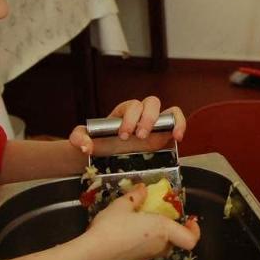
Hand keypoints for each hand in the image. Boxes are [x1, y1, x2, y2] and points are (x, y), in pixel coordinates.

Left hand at [69, 97, 185, 156]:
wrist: (105, 156)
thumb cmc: (98, 145)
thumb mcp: (82, 140)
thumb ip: (79, 138)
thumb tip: (86, 146)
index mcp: (124, 112)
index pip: (132, 106)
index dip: (130, 118)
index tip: (124, 135)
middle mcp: (142, 115)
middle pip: (151, 102)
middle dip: (147, 118)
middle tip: (139, 136)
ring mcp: (155, 123)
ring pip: (167, 110)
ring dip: (165, 121)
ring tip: (157, 138)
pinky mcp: (165, 134)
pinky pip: (177, 121)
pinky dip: (180, 125)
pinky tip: (178, 138)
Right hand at [86, 183, 200, 259]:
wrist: (93, 254)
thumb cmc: (112, 227)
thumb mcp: (122, 205)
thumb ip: (135, 196)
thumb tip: (143, 188)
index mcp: (163, 230)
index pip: (190, 239)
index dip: (194, 231)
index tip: (189, 220)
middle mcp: (159, 246)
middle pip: (173, 240)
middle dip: (168, 229)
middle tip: (156, 217)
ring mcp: (147, 256)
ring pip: (159, 246)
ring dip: (154, 236)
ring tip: (138, 223)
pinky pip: (145, 251)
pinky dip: (142, 242)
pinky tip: (126, 233)